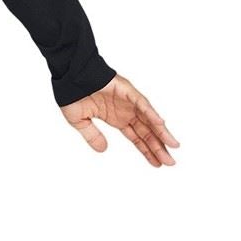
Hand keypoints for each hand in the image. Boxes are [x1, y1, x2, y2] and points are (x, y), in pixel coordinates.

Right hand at [61, 74, 179, 166]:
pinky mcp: (127, 91)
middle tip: (170, 162)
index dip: (146, 151)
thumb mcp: (80, 123)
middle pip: (146, 132)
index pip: (136, 138)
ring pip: (149, 119)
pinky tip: (160, 124)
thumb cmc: (72, 94)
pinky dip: (151, 113)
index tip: (157, 163)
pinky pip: (142, 103)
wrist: (68, 77)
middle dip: (158, 147)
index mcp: (116, 118)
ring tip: (172, 146)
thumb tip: (103, 150)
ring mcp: (128, 102)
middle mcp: (126, 111)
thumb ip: (93, 136)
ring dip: (161, 132)